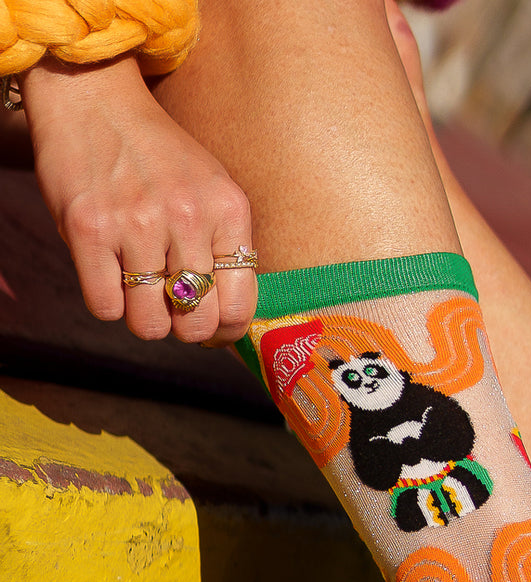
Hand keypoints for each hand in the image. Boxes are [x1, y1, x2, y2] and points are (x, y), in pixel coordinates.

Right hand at [21, 55, 255, 346]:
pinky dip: (108, 303)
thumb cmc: (160, 157)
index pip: (239, 308)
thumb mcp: (214, 192)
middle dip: (183, 329)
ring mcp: (136, 223)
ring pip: (150, 324)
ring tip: (138, 289)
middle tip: (172, 310)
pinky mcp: (87, 228)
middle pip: (195, 324)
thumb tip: (229, 321)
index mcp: (228, 211)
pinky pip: (106, 307)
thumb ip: (226, 248)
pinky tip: (109, 276)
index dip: (223, 331)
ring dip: (143, 317)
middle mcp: (187, 217)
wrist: (95, 98)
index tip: (210, 328)